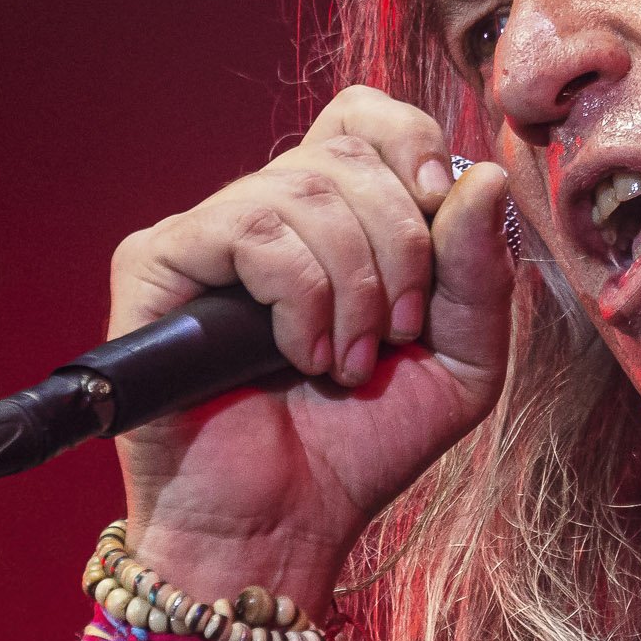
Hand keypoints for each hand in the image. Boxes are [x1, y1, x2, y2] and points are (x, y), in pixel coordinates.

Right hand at [105, 87, 520, 600]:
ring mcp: (207, 234)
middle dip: (401, 245)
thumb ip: (481, 272)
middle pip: (348, 150)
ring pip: (303, 190)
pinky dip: (300, 296)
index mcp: (337, 218)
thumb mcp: (460, 361)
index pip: (366, 117)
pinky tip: (302, 355)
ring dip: (355, 286)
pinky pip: (249, 229)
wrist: (285, 524)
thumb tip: (485, 175)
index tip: (441, 210)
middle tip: (396, 334)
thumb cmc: (363, 445)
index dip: (411, 146)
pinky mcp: (155, 264)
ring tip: (346, 362)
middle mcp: (267, 211)